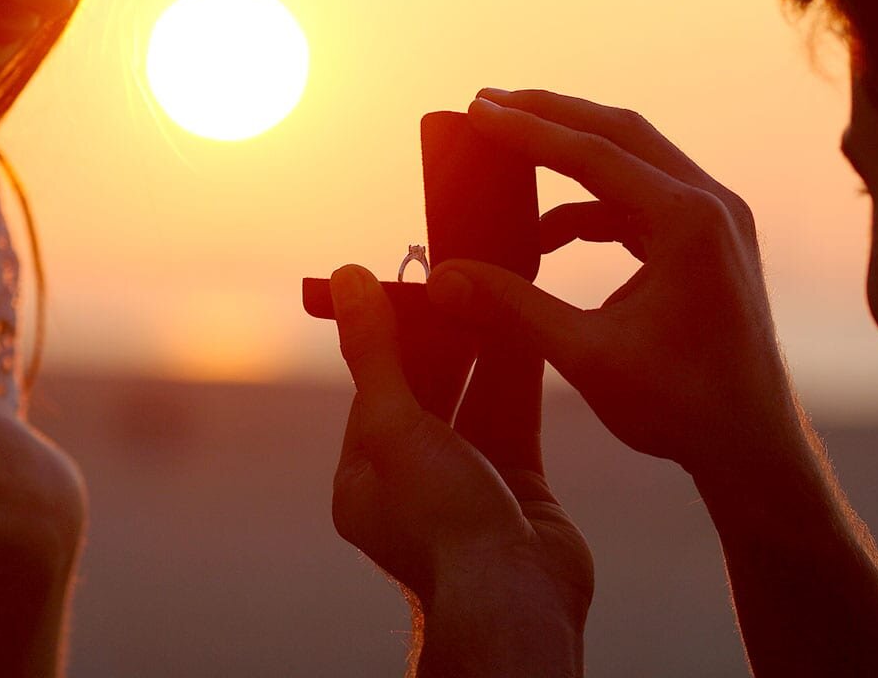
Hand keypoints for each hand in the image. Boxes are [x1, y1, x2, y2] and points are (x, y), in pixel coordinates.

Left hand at [329, 264, 591, 674]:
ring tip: (501, 289)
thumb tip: (346, 280)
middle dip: (446, 337)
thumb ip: (375, 352)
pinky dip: (521, 376)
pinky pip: (516, 417)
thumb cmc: (442, 522)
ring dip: (487, 348)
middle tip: (465, 279)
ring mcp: (469, 484)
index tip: (414, 282)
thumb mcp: (393, 426)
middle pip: (429, 390)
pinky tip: (531, 330)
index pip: (375, 387)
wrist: (514, 598)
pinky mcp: (518, 487)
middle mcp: (413, 481)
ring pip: (477, 399)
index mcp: (366, 478)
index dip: (394, 331)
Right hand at [426, 88, 803, 479]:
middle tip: (488, 105)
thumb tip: (443, 278)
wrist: (753, 449)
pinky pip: (643, 201)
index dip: (528, 129)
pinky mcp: (710, 243)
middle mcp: (712, 205)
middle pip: (619, 133)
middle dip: (550, 117)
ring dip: (571, 158)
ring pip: (633, 162)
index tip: (476, 109)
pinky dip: (593, 207)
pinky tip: (547, 237)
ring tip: (508, 160)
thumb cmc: (681, 407)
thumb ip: (511, 308)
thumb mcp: (586, 356)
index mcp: (689, 221)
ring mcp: (717, 221)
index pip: (594, 153)